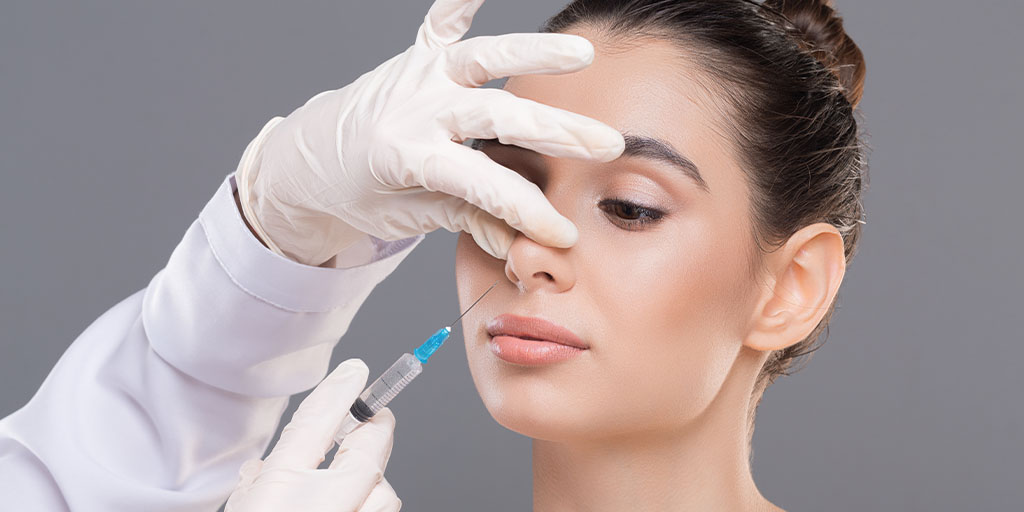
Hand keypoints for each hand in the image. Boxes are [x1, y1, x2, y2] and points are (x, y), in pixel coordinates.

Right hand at [225, 359, 400, 510]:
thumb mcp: (240, 510)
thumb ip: (255, 483)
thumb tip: (260, 471)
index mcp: (280, 489)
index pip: (316, 423)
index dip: (340, 392)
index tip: (354, 372)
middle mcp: (322, 505)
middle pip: (367, 450)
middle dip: (376, 429)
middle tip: (376, 416)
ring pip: (384, 490)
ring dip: (376, 475)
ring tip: (362, 472)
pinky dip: (374, 502)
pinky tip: (359, 504)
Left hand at [235, 0, 624, 265]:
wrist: (309, 161)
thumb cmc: (360, 194)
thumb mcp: (408, 217)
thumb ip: (467, 222)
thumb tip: (523, 248)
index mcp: (407, 157)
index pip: (480, 184)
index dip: (524, 209)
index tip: (563, 231)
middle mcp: (415, 107)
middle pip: (494, 116)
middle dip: (554, 131)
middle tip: (606, 145)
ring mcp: (418, 74)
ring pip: (481, 58)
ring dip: (532, 55)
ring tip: (582, 53)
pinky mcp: (418, 55)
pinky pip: (444, 18)